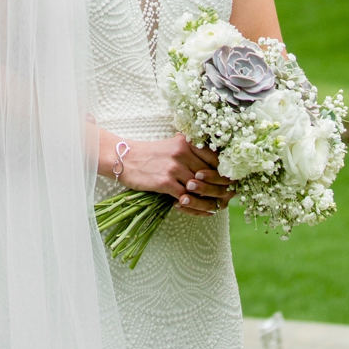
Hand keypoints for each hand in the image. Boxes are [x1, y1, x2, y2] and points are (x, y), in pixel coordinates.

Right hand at [111, 135, 231, 212]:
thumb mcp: (172, 146)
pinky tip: (187, 205)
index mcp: (186, 143)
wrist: (123, 159)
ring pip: (199, 188)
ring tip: (208, 205)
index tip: (224, 182)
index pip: (215, 159)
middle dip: (216, 188)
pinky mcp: (165, 182)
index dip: (222, 173)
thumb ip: (192, 152)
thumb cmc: (149, 154)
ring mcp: (174, 168)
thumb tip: (215, 166)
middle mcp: (182, 153)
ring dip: (204, 199)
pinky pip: (186, 197)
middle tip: (221, 197)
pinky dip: (190, 204)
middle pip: (210, 175)